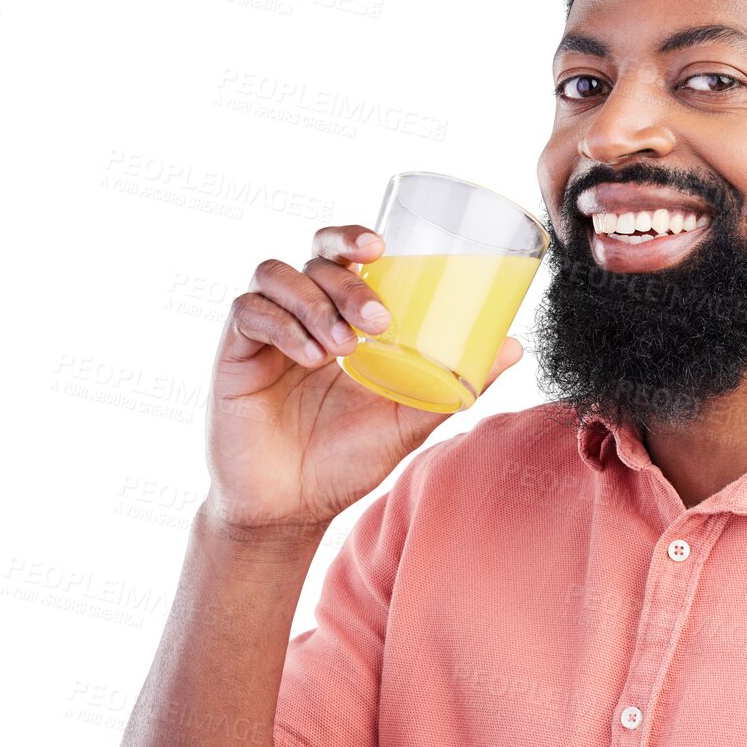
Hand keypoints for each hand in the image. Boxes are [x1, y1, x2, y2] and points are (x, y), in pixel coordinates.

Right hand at [205, 224, 523, 533]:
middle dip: (346, 278)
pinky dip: (282, 325)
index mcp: (338, 317)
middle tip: (378, 320)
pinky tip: (309, 356)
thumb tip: (513, 347)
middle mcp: (299, 314)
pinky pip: (249, 311)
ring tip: (343, 347)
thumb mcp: (406, 419)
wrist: (289, 509)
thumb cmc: (344, 461)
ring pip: (276, 275)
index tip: (381, 247)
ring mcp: (264, 331)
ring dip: (314, 301)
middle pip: (312, 256)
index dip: (353, 237)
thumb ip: (453, 385)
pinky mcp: (233, 352)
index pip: (340, 254)